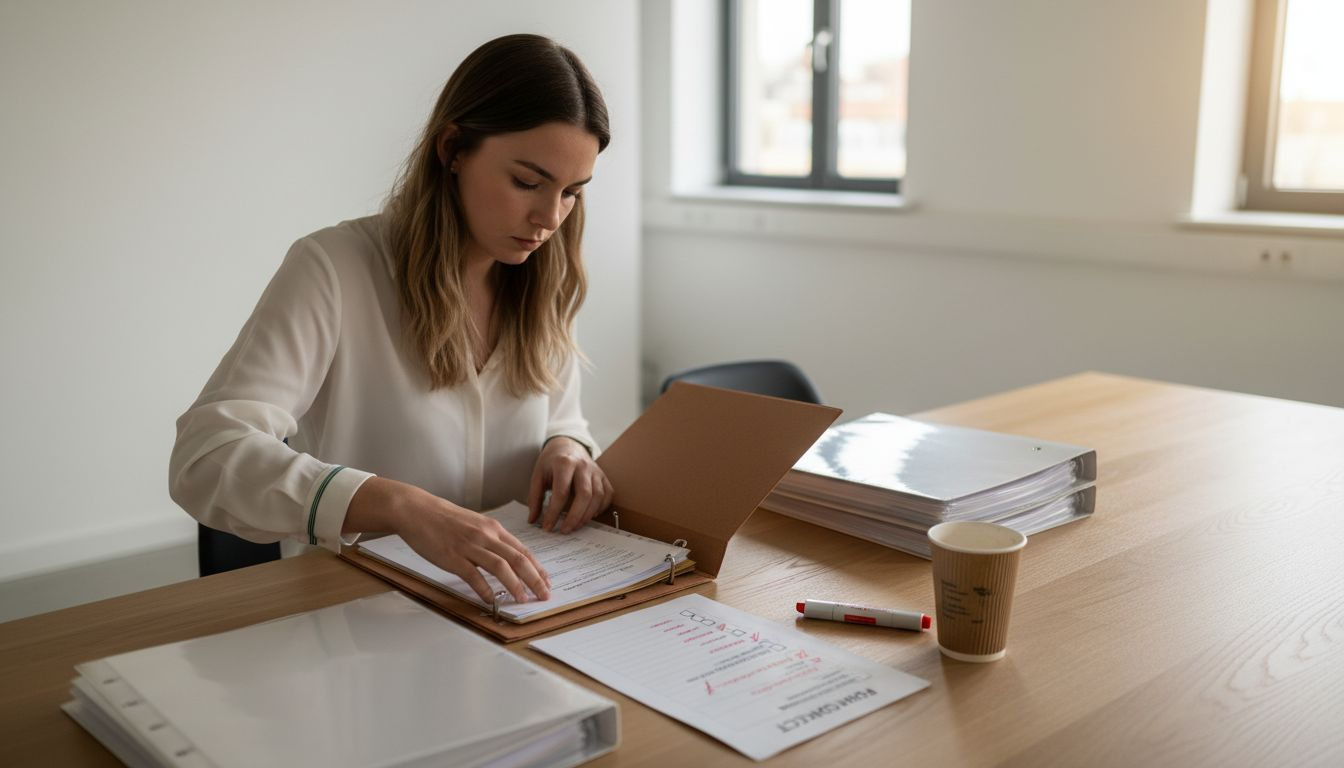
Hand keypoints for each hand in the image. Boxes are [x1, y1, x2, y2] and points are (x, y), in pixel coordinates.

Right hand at [346, 477, 549, 604]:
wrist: (417, 511)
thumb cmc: (445, 519)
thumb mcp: (475, 524)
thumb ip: (491, 539)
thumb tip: (508, 557)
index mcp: (493, 528)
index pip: (522, 550)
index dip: (537, 568)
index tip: (547, 582)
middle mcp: (486, 536)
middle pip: (518, 559)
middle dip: (535, 579)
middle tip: (545, 595)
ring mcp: (469, 546)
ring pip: (500, 567)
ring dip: (515, 585)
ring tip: (524, 599)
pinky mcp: (452, 557)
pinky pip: (473, 575)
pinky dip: (485, 589)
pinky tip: (492, 600)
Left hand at [527, 437, 612, 533]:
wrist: (567, 446)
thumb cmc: (551, 463)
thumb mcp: (538, 476)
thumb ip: (535, 498)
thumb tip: (532, 520)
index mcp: (564, 463)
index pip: (561, 492)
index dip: (554, 512)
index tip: (547, 527)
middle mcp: (583, 466)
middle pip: (584, 495)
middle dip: (574, 517)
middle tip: (564, 530)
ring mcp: (596, 471)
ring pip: (598, 496)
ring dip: (587, 515)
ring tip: (575, 526)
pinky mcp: (604, 477)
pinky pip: (607, 495)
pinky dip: (600, 508)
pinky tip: (589, 516)